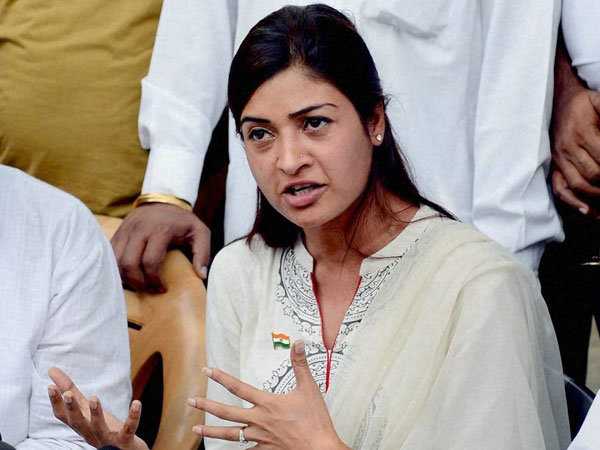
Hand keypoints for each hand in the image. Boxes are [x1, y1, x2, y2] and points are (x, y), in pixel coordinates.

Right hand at [48, 367, 148, 449]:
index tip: (50, 387)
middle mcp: (90, 433)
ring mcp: (107, 438)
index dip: (56, 403)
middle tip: (68, 394)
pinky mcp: (125, 440)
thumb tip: (52, 370)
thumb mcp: (86, 409)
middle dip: (72, 408)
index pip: (64, 416)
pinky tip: (137, 403)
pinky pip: (129, 429)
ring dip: (96, 413)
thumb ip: (71, 391)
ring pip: (99, 427)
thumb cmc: (102, 427)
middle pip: (78, 422)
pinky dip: (133, 417)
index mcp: (81, 424)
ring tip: (94, 397)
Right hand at [111, 203, 210, 291]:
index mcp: (160, 230)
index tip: (163, 288)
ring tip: (139, 284)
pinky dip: (117, 269)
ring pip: (116, 261)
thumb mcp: (201, 233)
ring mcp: (125, 231)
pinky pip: (110, 255)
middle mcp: (139, 229)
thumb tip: (201, 275)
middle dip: (138, 282)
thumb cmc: (183, 222)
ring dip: (125, 277)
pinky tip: (129, 276)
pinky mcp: (117, 233)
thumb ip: (203, 254)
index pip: (150, 262)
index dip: (155, 280)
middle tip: (149, 289)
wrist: (163, 201)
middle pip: (129, 263)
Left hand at [188, 341, 349, 449]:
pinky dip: (237, 449)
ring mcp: (261, 438)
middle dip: (206, 406)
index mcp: (267, 404)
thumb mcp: (309, 388)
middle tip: (190, 401)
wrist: (321, 449)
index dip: (221, 378)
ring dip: (211, 432)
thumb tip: (298, 342)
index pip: (238, 388)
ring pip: (230, 435)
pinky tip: (229, 449)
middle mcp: (259, 421)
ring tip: (196, 430)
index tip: (206, 370)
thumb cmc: (316, 420)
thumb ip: (300, 364)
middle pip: (226, 413)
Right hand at [551, 38, 599, 217]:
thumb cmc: (582, 103)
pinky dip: (573, 202)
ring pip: (578, 184)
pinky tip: (588, 210)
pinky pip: (559, 188)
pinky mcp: (554, 166)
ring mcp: (560, 159)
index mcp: (583, 132)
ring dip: (597, 195)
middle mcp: (569, 148)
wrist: (556, 101)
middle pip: (593, 174)